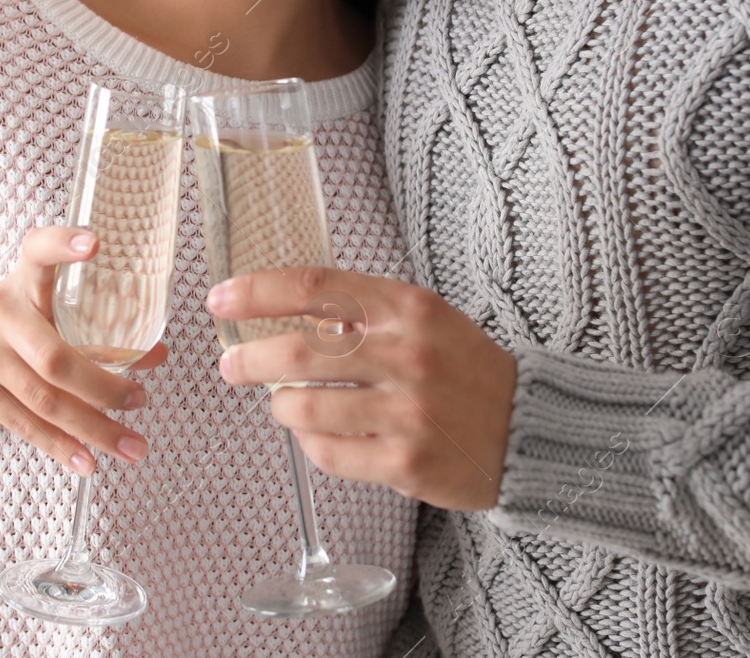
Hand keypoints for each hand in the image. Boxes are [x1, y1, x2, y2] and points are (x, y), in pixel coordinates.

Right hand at [0, 225, 165, 476]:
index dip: (63, 245)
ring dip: (94, 428)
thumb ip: (97, 328)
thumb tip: (157, 354)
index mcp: (23, 282)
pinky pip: (25, 423)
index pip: (38, 251)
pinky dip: (60, 446)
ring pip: (45, 399)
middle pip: (56, 356)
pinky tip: (88, 462)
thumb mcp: (45, 312)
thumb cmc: (12, 325)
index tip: (95, 242)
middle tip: (141, 401)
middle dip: (105, 387)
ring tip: (133, 446)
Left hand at [207, 266, 515, 509]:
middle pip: (298, 352)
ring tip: (284, 405)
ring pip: (303, 409)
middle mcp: (407, 354)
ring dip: (280, 407)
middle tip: (231, 365)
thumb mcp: (423, 318)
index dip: (257, 292)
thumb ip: (362, 310)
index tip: (220, 299)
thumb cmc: (463, 369)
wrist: (529, 428)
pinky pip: (328, 453)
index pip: (315, 286)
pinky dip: (311, 444)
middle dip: (248, 360)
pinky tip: (319, 436)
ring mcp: (407, 411)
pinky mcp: (406, 462)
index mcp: (407, 308)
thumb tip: (280, 311)